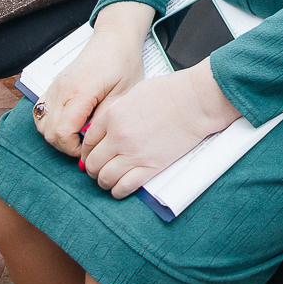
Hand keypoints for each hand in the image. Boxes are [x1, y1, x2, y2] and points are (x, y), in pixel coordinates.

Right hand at [36, 19, 147, 156]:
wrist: (114, 39)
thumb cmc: (123, 63)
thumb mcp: (123, 94)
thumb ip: (104, 119)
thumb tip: (92, 142)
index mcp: (79, 92)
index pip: (62, 133)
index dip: (74, 148)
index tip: (90, 147)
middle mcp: (61, 89)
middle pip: (49, 132)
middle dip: (66, 145)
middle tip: (87, 143)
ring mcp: (54, 86)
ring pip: (41, 124)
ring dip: (57, 135)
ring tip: (79, 133)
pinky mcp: (53, 85)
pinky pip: (41, 111)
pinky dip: (51, 122)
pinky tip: (71, 122)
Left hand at [80, 60, 242, 199]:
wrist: (194, 101)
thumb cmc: (168, 93)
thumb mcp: (133, 94)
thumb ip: (116, 112)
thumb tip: (106, 129)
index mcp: (112, 116)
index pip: (87, 142)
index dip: (87, 151)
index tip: (92, 155)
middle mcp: (118, 137)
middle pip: (92, 163)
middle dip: (93, 168)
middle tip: (99, 169)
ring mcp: (133, 154)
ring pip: (104, 178)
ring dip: (104, 181)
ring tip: (109, 179)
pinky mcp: (150, 167)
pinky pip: (124, 187)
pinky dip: (118, 190)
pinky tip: (121, 187)